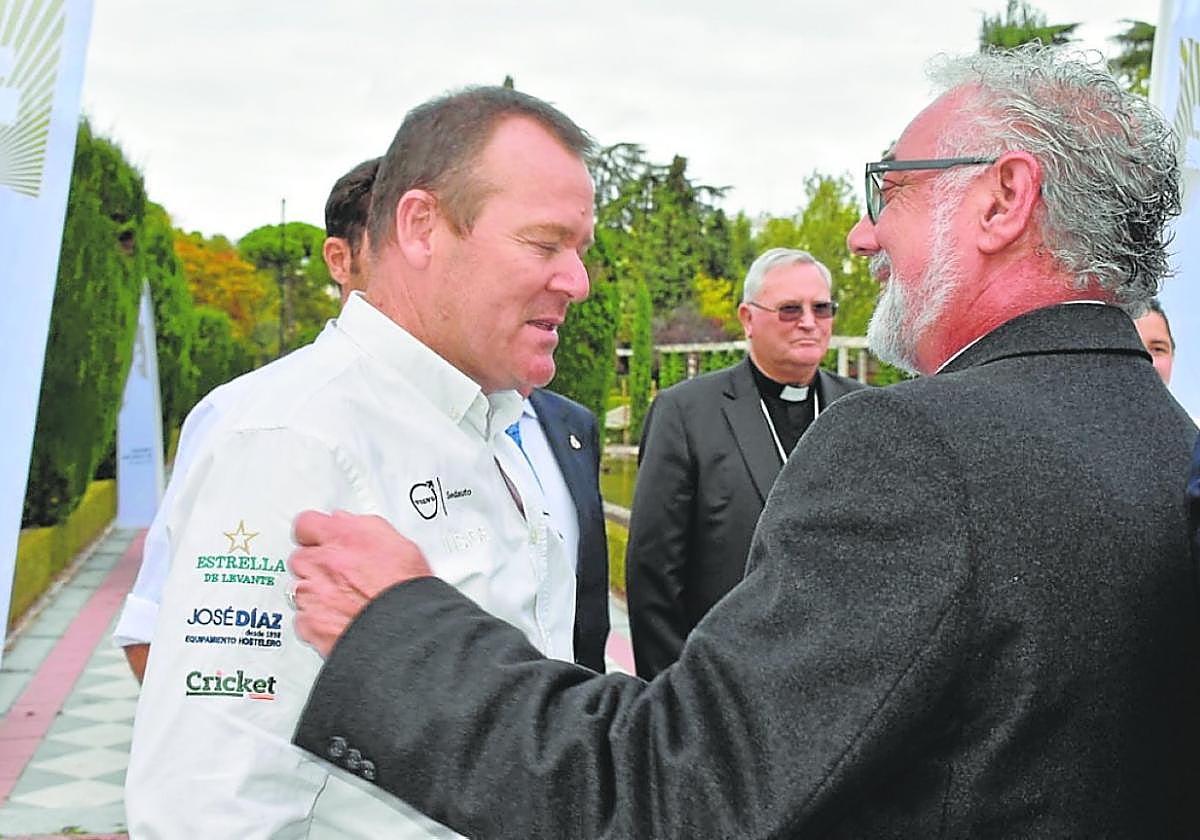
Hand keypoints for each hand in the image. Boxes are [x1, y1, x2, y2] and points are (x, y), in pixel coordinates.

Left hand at [289, 510, 433, 656]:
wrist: (405, 632)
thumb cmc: (407, 591)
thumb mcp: (399, 544)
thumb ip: (365, 528)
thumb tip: (349, 523)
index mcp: (343, 536)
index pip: (307, 523)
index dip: (315, 532)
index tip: (321, 538)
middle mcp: (322, 562)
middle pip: (300, 557)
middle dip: (316, 565)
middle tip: (340, 574)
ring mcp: (312, 593)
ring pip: (300, 588)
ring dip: (316, 592)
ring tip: (345, 601)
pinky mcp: (308, 623)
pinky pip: (303, 618)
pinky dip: (316, 619)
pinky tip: (339, 619)